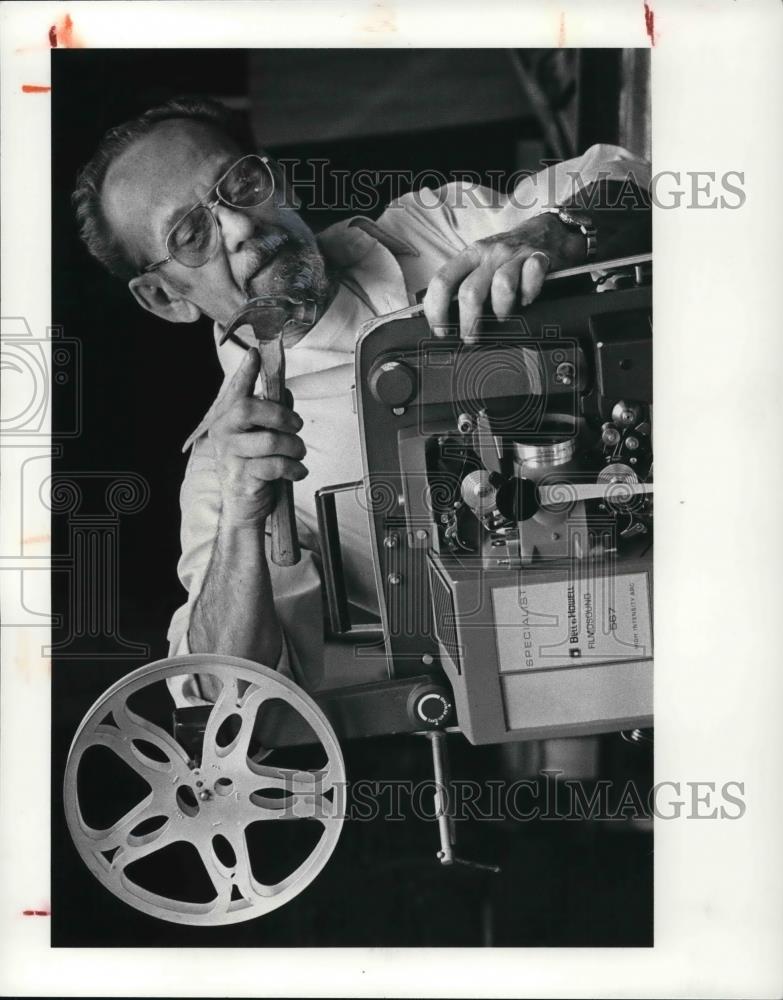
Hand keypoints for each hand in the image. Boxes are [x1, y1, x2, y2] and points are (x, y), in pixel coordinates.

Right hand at [208, 347, 307, 524]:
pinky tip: (297, 471)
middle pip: (248, 409)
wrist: (243, 507)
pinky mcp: (243, 477)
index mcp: (227, 419)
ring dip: (294, 446)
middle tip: (296, 425)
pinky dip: (294, 468)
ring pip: (270, 440)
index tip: (255, 353)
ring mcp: (231, 456)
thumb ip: (271, 415)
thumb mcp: (261, 438)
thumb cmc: (253, 468)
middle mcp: (224, 434)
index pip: (235, 390)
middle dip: (281, 415)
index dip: (245, 371)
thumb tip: (285, 393)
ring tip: (299, 453)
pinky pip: (276, 465)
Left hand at [422, 212, 585, 341]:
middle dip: (469, 322)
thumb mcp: (481, 264)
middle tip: (471, 337)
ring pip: (502, 286)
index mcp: (470, 256)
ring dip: (501, 310)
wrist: (546, 231)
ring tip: (503, 317)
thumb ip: (464, 285)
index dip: (436, 309)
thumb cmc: (508, 257)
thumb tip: (445, 321)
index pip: (442, 281)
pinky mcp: (540, 258)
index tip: (440, 330)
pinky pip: (532, 276)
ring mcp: (515, 256)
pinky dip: (530, 293)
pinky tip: (527, 299)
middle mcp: (489, 254)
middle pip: (470, 292)